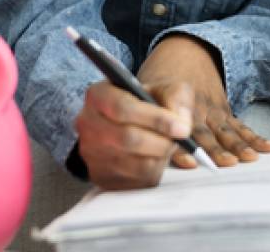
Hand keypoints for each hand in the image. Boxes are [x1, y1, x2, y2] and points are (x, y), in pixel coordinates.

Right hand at [74, 81, 193, 189]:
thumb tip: (182, 122)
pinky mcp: (101, 176)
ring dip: (160, 157)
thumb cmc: (149, 102)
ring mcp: (91, 153)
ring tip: (166, 145)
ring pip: (135, 164)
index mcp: (98, 95)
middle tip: (179, 139)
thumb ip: (176, 98)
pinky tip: (155, 157)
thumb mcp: (165, 88)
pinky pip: (136, 181)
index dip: (157, 119)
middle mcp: (87, 123)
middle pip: (128, 139)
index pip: (122, 108)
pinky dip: (155, 171)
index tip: (182, 128)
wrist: (135, 120)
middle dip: (162, 142)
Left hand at [138, 35, 269, 167]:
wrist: (185, 52)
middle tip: (226, 163)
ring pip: (226, 131)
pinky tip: (268, 148)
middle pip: (206, 132)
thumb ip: (146, 111)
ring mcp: (213, 110)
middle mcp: (196, 106)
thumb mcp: (145, 87)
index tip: (190, 160)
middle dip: (216, 149)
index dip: (183, 144)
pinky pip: (240, 126)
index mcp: (174, 101)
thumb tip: (148, 136)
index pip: (177, 124)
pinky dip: (254, 138)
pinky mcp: (224, 112)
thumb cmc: (160, 78)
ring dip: (238, 145)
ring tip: (249, 158)